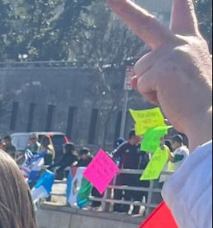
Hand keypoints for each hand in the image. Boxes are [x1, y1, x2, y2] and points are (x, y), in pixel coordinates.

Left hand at [107, 0, 212, 145]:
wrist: (209, 114)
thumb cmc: (195, 102)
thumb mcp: (176, 81)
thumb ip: (156, 73)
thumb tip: (133, 79)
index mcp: (191, 43)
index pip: (183, 14)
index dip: (179, 0)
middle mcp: (182, 42)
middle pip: (146, 23)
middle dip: (124, 9)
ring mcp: (172, 53)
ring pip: (139, 68)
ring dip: (148, 85)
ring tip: (171, 93)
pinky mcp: (162, 68)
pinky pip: (140, 83)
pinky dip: (149, 95)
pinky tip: (169, 97)